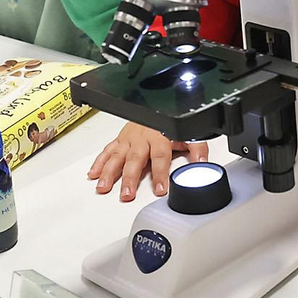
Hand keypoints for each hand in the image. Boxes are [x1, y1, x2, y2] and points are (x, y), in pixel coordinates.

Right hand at [87, 123, 207, 201]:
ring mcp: (129, 140)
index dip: (160, 174)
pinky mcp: (120, 139)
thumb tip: (202, 164)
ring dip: (109, 172)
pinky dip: (99, 162)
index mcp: (159, 138)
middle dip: (130, 177)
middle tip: (126, 194)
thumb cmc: (168, 124)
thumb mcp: (187, 134)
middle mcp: (142, 139)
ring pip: (117, 156)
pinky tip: (94, 174)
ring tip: (104, 187)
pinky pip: (108, 150)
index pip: (160, 158)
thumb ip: (197, 148)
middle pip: (135, 160)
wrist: (156, 103)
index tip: (160, 190)